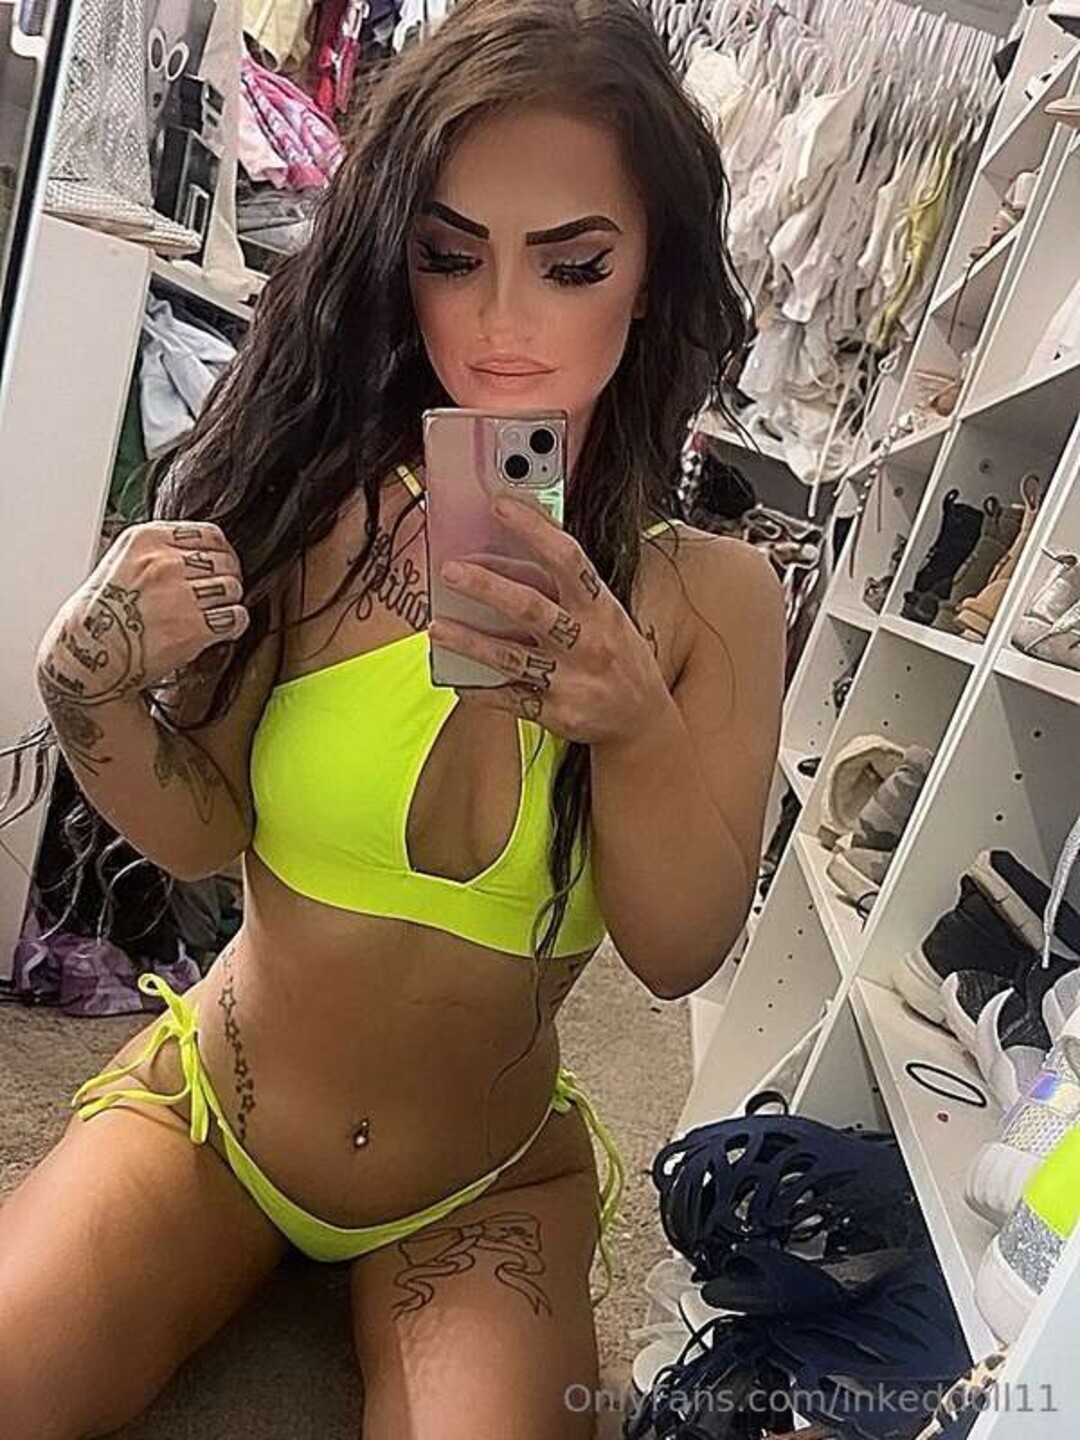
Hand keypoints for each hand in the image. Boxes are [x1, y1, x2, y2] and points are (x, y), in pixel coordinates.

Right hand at [37, 521, 248, 710]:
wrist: (89, 651)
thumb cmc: (103, 611)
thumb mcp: (124, 560)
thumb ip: (162, 550)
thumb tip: (204, 551)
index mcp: (148, 539)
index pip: (211, 534)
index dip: (221, 552)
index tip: (220, 564)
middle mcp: (165, 563)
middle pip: (225, 561)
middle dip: (226, 578)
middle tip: (216, 594)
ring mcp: (180, 595)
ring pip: (233, 588)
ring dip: (228, 602)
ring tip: (213, 612)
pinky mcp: (193, 627)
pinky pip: (235, 617)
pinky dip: (234, 624)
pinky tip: (220, 628)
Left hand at [431, 496, 668, 745]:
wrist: (643, 720)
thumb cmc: (618, 655)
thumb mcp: (605, 614)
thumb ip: (564, 589)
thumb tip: (505, 557)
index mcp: (601, 607)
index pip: (567, 559)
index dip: (534, 529)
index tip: (500, 506)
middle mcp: (588, 641)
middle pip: (531, 608)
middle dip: (487, 587)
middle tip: (450, 570)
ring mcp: (571, 680)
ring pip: (511, 656)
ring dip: (469, 641)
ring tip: (436, 627)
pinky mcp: (556, 712)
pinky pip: (508, 699)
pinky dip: (479, 690)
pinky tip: (456, 679)